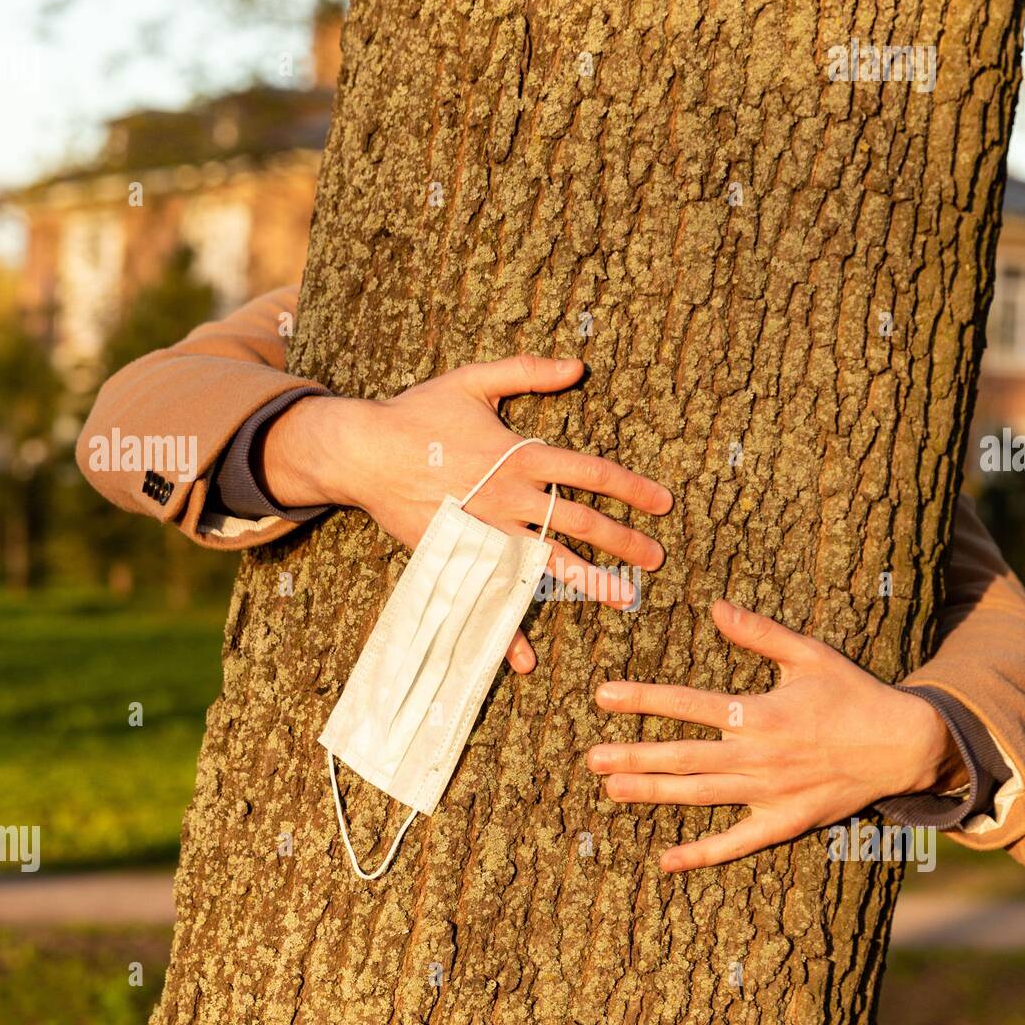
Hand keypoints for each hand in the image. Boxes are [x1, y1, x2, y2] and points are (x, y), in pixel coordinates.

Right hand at [259, 356, 672, 671]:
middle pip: (578, 523)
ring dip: (587, 583)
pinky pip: (488, 595)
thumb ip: (526, 371)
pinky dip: (504, 630)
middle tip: (657, 558)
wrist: (362, 452)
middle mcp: (509, 498)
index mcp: (519, 455)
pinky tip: (526, 659)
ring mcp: (485, 532)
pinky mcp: (459, 555)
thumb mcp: (472, 381)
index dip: (630, 488)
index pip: (589, 473)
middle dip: (623, 541)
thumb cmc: (417, 413)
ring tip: (623, 599)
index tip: (662, 503)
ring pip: (546, 562)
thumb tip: (577, 364)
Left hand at [587, 599, 965, 871]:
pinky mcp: (785, 822)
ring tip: (612, 791)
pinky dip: (702, 855)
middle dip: (634, 755)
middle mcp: (758, 756)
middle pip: (683, 756)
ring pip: (699, 796)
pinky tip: (666, 861)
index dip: (643, 699)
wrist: (904, 744)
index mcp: (760, 713)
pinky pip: (737, 843)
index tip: (603, 695)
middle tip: (591, 758)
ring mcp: (770, 793)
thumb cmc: (853, 694)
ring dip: (653, 793)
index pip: (688, 704)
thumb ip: (759, 632)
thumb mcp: (809, 654)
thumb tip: (716, 606)